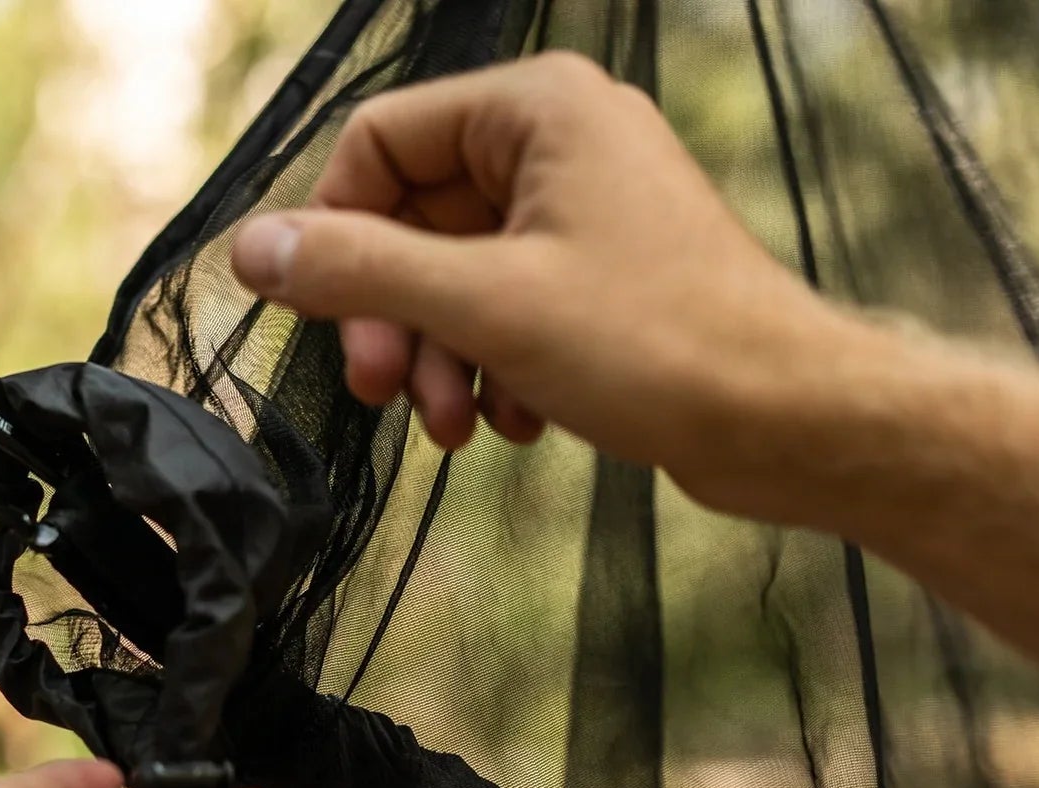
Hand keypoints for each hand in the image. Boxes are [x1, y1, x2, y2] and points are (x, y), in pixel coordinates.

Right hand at [229, 51, 866, 516]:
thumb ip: (357, 270)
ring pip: (455, 272)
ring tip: (456, 425)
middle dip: (392, 316)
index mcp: (536, 110)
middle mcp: (561, 142)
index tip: (323, 318)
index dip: (336, 231)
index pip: (379, 143)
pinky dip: (491, 364)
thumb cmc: (656, 345)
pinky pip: (505, 306)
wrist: (788, 422)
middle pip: (413, 216)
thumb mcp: (480, 305)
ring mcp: (586, 209)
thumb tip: (250, 248)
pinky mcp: (604, 274)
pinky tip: (514, 420)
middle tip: (382, 393)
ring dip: (437, 356)